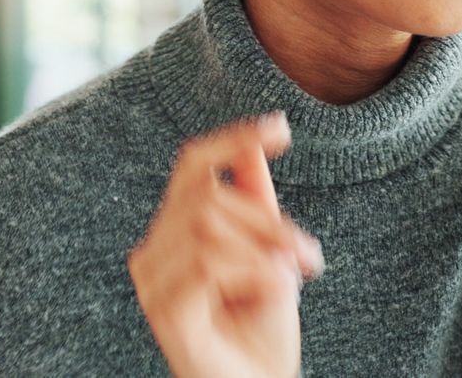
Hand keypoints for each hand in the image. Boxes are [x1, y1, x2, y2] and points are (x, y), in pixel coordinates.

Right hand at [128, 112, 322, 377]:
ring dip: (263, 248)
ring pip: (207, 226)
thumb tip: (255, 145)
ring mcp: (153, 282)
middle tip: (308, 254)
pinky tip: (276, 289)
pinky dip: (252, 271)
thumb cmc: (262, 332)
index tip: (281, 129)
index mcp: (174, 232)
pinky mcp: (165, 311)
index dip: (231, 140)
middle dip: (265, 218)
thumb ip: (256, 204)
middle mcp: (153, 252)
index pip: (192, 166)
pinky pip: (207, 264)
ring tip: (291, 277)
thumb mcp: (270, 256)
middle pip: (206, 194)